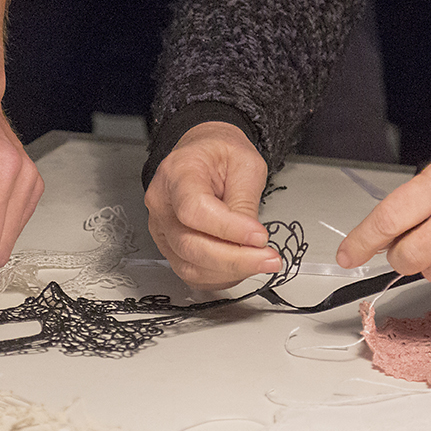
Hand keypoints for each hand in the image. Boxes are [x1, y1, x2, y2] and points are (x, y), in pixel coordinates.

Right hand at [144, 121, 282, 288]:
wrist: (203, 154)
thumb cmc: (219, 154)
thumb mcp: (245, 164)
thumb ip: (245, 202)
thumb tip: (251, 241)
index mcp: (178, 173)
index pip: (194, 210)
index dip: (228, 229)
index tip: (259, 236)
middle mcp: (162, 204)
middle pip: (190, 245)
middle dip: (235, 259)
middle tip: (268, 258)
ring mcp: (162, 229)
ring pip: (189, 266)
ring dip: (230, 272)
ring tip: (260, 262)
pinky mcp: (170, 247)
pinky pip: (191, 273)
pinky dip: (220, 276)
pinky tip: (242, 267)